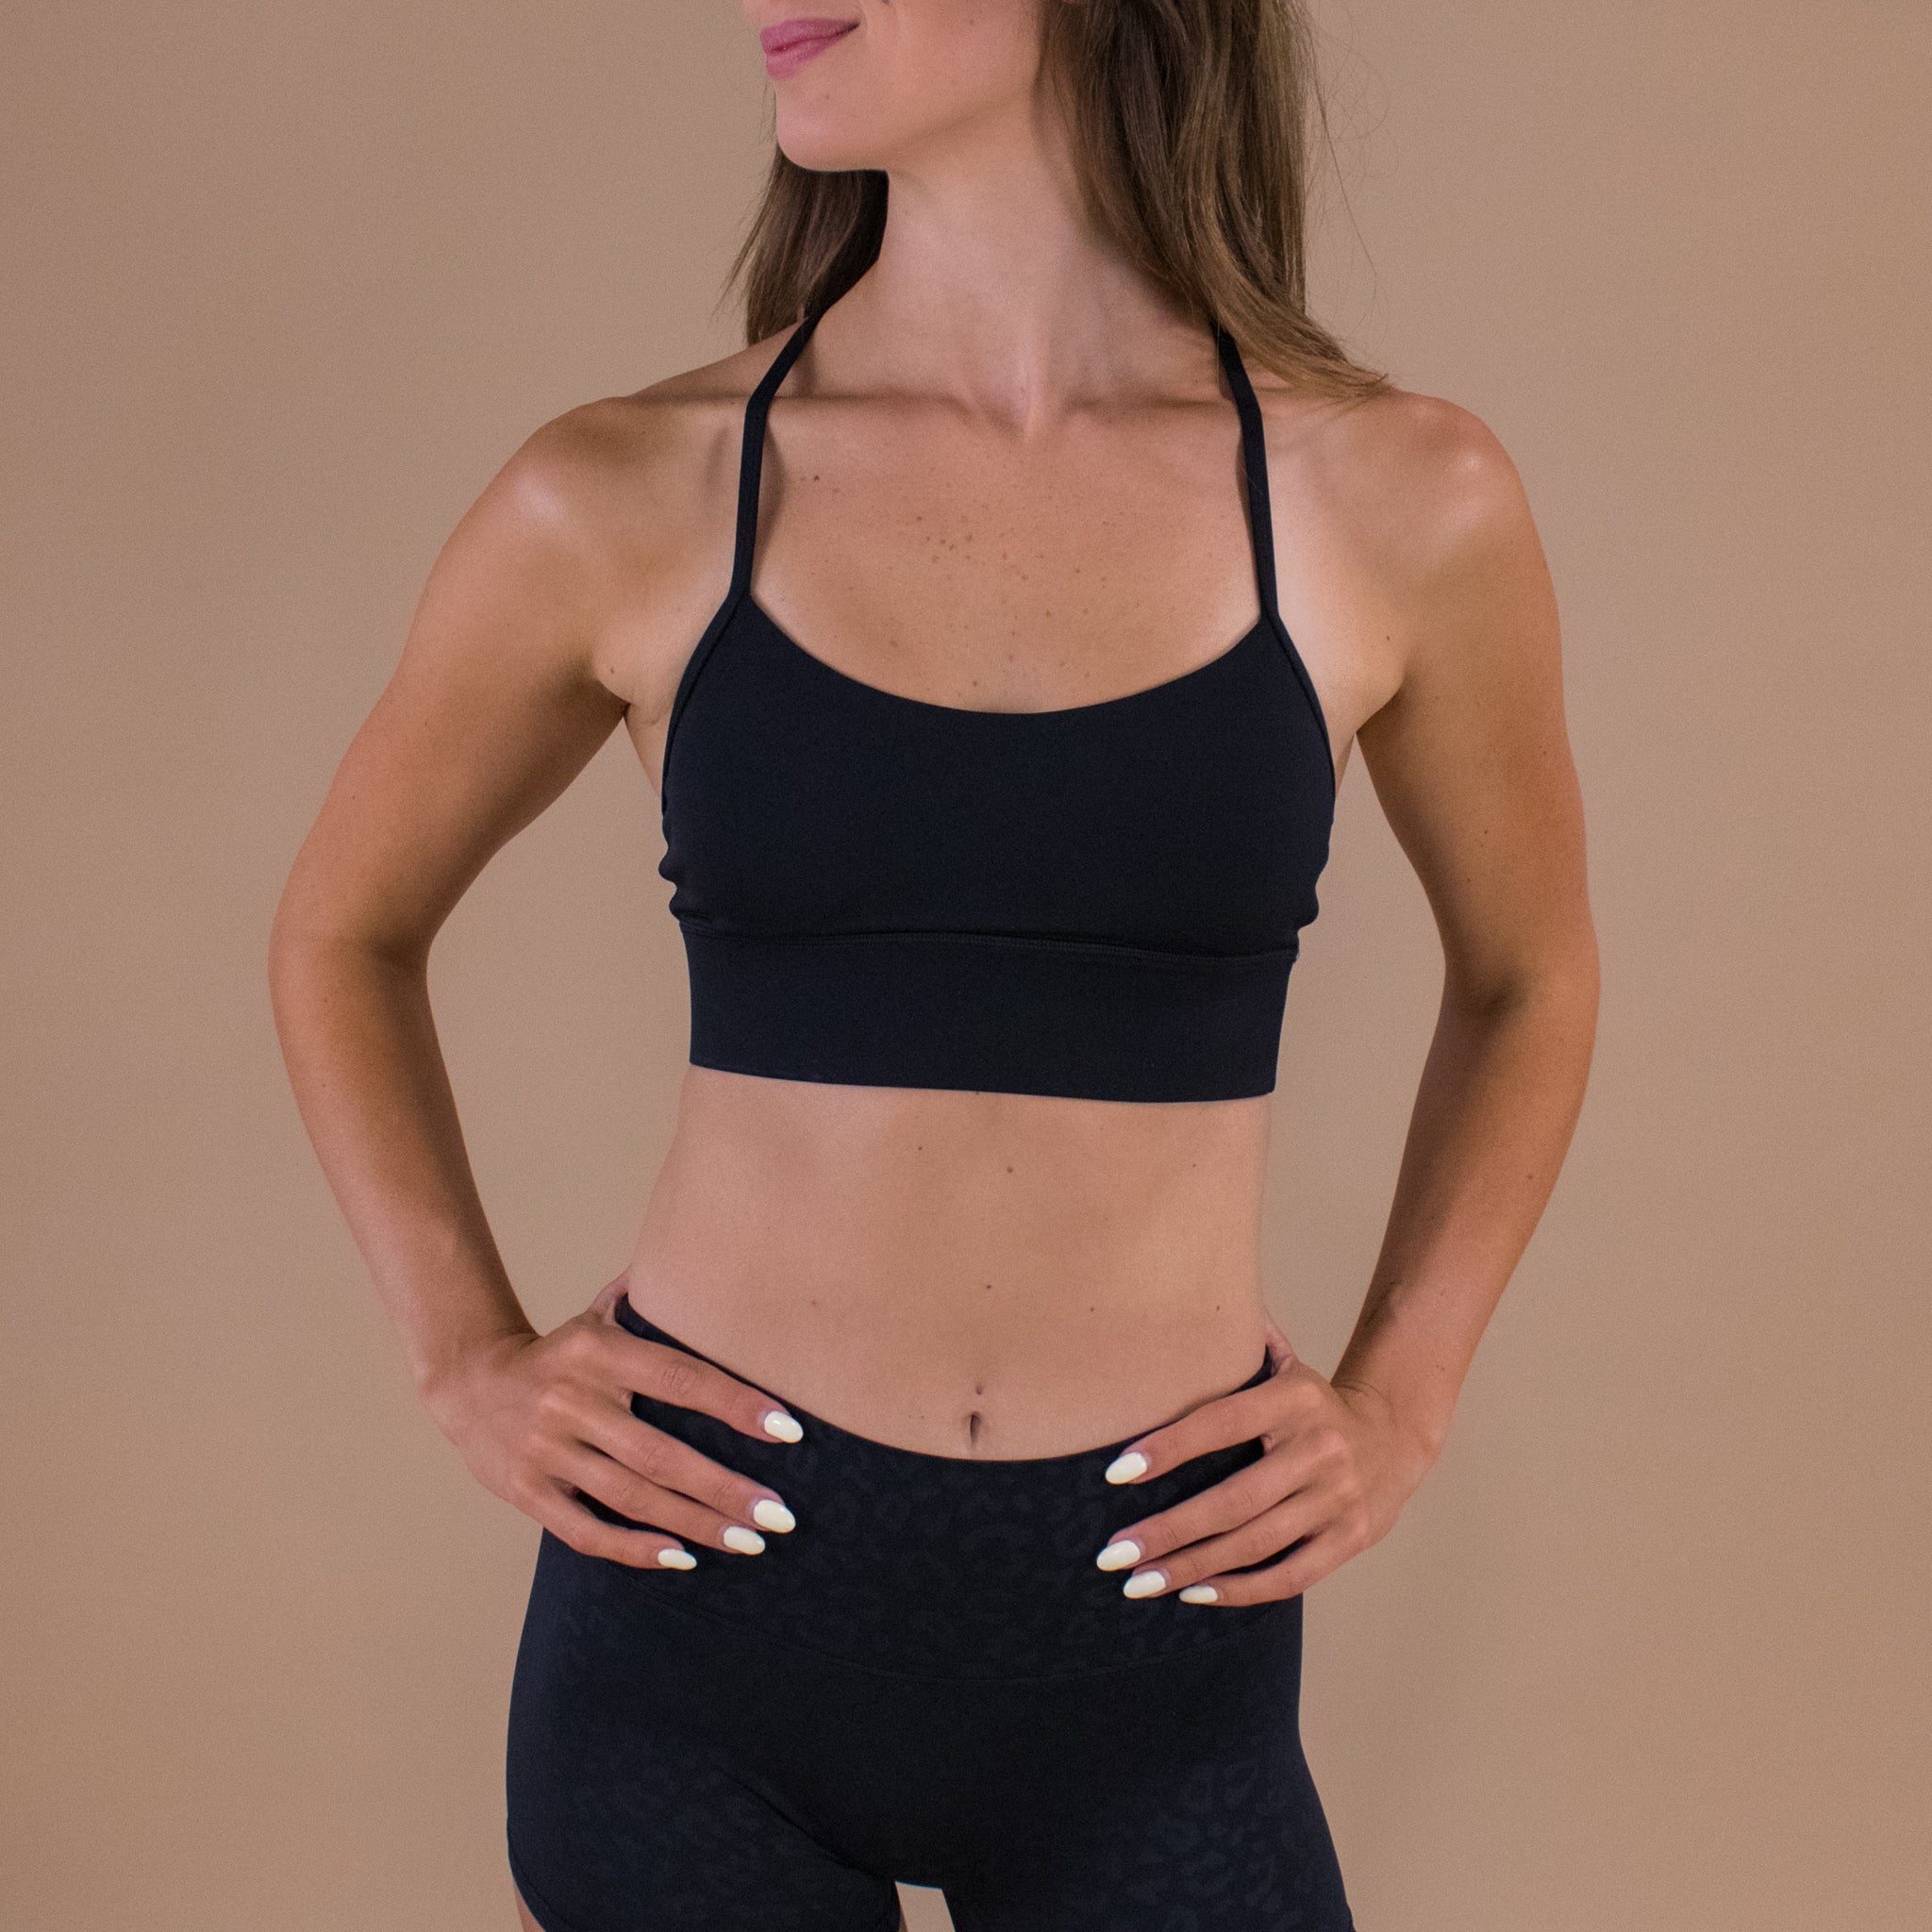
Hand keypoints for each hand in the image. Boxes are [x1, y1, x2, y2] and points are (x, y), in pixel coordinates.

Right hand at [422, 1277, 805, 1569]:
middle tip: (780, 1515)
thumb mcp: (594, 1318)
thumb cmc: (556, 1353)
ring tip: (749, 1541)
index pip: (680, 1378)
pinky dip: (634, 1549)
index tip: (788, 1431)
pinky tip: (681, 1558)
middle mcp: (573, 1401)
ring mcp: (547, 1450)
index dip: (736, 1404)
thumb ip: (643, 1301)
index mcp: (597, 1352)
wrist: (466, 1380)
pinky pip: (585, 1529)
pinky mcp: (527, 1491)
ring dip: (695, 1524)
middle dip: (725, 1488)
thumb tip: (701, 1259)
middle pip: (662, 1454)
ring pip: (632, 1496)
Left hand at [1092, 1312, 1437, 1605]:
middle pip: (1232, 1501)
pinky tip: (1195, 1594)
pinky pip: (1290, 1575)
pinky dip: (1241, 1590)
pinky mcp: (1350, 1539)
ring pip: (1255, 1544)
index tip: (1116, 1473)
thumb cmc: (1316, 1402)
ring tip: (1139, 1583)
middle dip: (1168, 1531)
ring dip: (1192, 1568)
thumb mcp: (1289, 1365)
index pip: (1220, 1424)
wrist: (1397, 1432)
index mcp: (1292, 1400)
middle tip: (1112, 1554)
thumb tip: (1197, 1296)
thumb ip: (1245, 1343)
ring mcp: (1337, 1500)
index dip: (1168, 1448)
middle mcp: (1317, 1450)